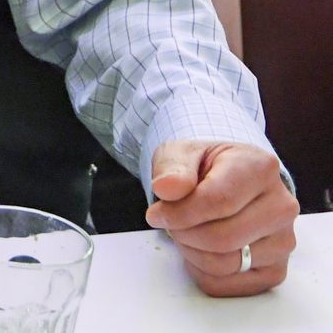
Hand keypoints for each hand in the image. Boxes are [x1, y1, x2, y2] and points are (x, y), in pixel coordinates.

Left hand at [145, 140, 297, 296]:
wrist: (225, 181)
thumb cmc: (203, 167)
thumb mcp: (180, 154)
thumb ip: (172, 168)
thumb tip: (166, 188)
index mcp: (260, 168)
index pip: (218, 201)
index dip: (180, 213)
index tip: (156, 213)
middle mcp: (281, 206)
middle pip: (223, 238)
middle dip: (183, 233)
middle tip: (170, 222)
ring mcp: (283, 241)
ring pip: (226, 264)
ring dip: (191, 252)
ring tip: (186, 231)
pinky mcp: (275, 270)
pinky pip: (228, 285)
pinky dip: (202, 271)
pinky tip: (199, 249)